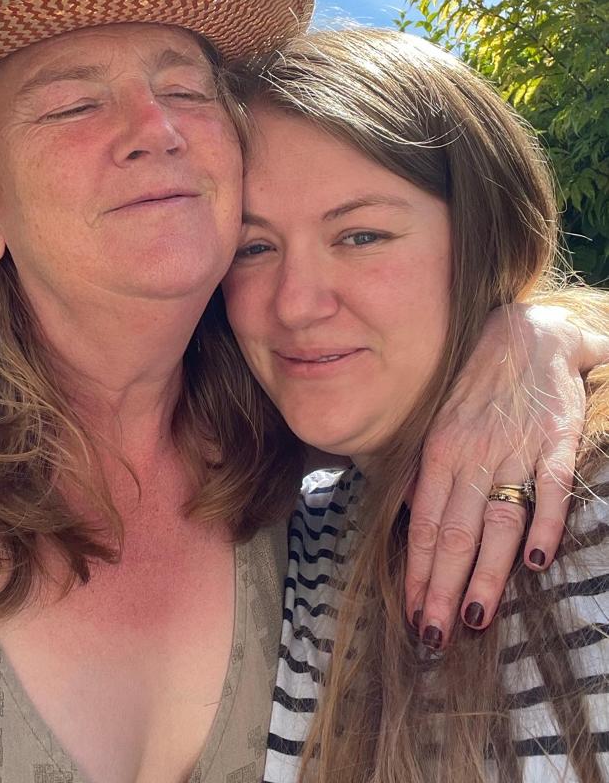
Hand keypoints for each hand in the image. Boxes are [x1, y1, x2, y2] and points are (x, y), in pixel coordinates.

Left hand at [405, 303, 590, 647]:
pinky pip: (552, 487)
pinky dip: (545, 525)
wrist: (526, 333)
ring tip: (475, 620)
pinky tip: (536, 564)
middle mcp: (473, 453)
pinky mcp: (557, 438)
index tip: (412, 613)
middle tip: (433, 636)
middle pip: (457, 532)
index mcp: (440, 450)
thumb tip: (412, 516)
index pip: (427, 524)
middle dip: (442, 588)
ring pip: (499, 520)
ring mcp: (516, 448)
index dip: (419, 571)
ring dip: (487, 574)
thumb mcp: (438, 420)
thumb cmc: (475, 383)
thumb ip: (425, 469)